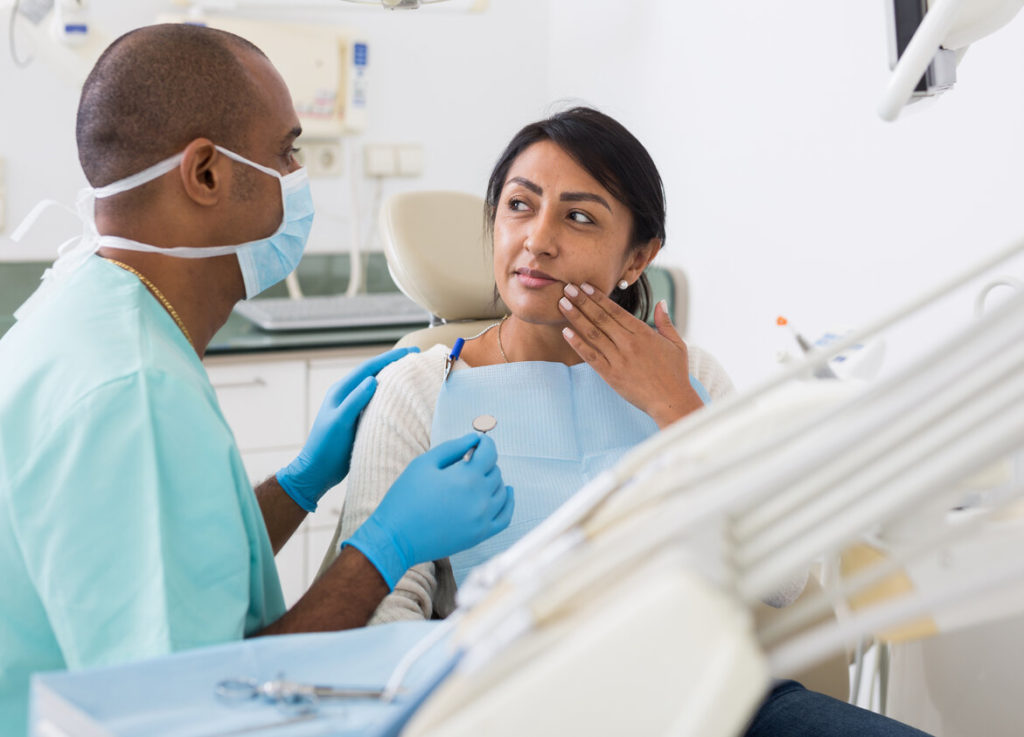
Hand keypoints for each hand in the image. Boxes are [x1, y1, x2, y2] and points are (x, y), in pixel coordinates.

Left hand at [276, 346, 418, 511]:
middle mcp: (347, 396)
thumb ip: (355, 400)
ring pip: (376, 388)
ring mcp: (352, 408)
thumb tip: (373, 380)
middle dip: (394, 364)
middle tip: (416, 358)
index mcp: (341, 391)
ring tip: (412, 374)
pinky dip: (390, 397)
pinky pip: (377, 403)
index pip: (369, 368)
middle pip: (374, 373)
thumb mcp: (340, 422)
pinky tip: (401, 399)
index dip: (390, 358)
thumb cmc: (325, 448)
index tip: (411, 351)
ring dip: (393, 379)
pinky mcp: (358, 420)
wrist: (317, 472)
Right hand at [344, 433, 514, 589]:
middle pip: (495, 472)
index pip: (490, 453)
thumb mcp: (424, 464)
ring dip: (493, 480)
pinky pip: (505, 517)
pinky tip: (506, 493)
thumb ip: (453, 448)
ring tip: (476, 478)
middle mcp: (480, 499)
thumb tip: (475, 438)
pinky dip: (508, 503)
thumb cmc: (406, 497)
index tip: (477, 442)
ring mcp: (482, 519)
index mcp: (467, 478)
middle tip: (467, 462)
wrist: (396, 538)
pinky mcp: (480, 535)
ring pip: (502, 492)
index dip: (485, 443)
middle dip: (484, 462)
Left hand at [558, 283, 703, 427]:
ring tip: (562, 304)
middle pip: (601, 318)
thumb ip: (666, 322)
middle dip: (582, 301)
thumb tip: (661, 302)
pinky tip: (565, 332)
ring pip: (593, 334)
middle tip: (567, 288)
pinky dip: (577, 344)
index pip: (615, 310)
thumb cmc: (676, 373)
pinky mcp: (611, 375)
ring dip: (576, 317)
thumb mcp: (677, 344)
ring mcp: (619, 359)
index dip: (598, 297)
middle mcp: (629, 343)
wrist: (672, 401)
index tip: (585, 286)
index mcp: (643, 333)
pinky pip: (591, 356)